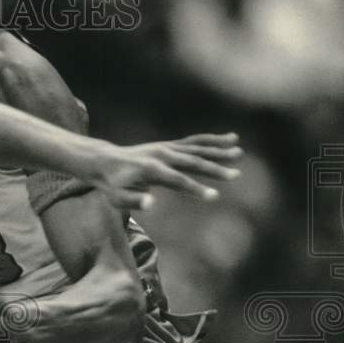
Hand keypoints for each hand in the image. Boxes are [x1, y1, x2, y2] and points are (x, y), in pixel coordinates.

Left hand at [88, 134, 242, 210]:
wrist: (104, 162)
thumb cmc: (111, 185)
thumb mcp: (116, 197)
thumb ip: (133, 201)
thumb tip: (152, 204)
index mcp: (151, 169)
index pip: (178, 180)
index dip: (196, 188)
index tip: (215, 196)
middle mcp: (162, 155)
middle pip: (192, 162)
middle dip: (215, 169)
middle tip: (236, 175)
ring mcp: (167, 148)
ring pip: (197, 148)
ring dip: (219, 151)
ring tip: (239, 153)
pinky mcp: (170, 145)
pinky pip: (195, 142)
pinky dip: (212, 140)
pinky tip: (231, 138)